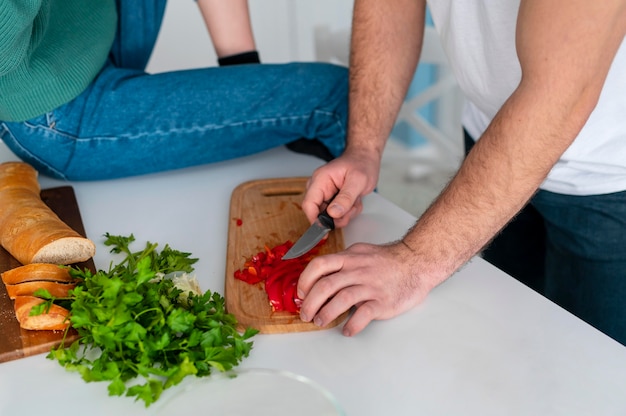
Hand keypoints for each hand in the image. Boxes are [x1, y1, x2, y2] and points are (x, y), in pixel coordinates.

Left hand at [297, 241, 435, 335]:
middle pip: (326, 286)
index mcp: (350, 258)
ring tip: (321, 321)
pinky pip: (363, 315)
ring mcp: (371, 286)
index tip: (300, 293)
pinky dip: (352, 325)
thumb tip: (320, 274)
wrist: (416, 263)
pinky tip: (347, 330)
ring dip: (326, 314)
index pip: (319, 265)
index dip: (305, 280)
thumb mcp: (361, 252)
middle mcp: (358, 271)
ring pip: (341, 300)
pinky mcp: (383, 302)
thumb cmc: (388, 260)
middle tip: (305, 314)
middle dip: (310, 303)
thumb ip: (342, 262)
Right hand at [302, 147, 380, 227]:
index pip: (309, 204)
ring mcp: (325, 193)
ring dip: (344, 214)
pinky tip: (354, 201)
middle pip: (319, 213)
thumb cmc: (361, 164)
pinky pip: (336, 213)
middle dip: (336, 218)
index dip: (314, 220)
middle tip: (350, 211)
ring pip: (329, 216)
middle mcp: (319, 187)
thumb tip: (333, 214)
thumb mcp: (358, 181)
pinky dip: (347, 211)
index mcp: (320, 180)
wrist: (365, 158)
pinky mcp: (331, 198)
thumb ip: (346, 198)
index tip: (325, 231)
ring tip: (355, 202)